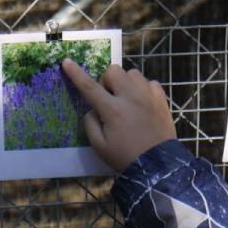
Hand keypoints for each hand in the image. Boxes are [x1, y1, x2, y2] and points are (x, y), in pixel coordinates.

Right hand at [62, 60, 176, 171]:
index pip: (89, 87)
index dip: (76, 74)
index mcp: (113, 110)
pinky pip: (149, 82)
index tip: (67, 62)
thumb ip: (90, 124)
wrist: (158, 165)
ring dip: (125, 83)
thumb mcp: (99, 146)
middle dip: (107, 81)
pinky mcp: (161, 98)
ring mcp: (148, 95)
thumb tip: (92, 109)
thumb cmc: (125, 157)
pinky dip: (143, 89)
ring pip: (132, 73)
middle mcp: (131, 97)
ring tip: (127, 100)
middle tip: (109, 99)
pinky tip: (142, 103)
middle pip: (113, 71)